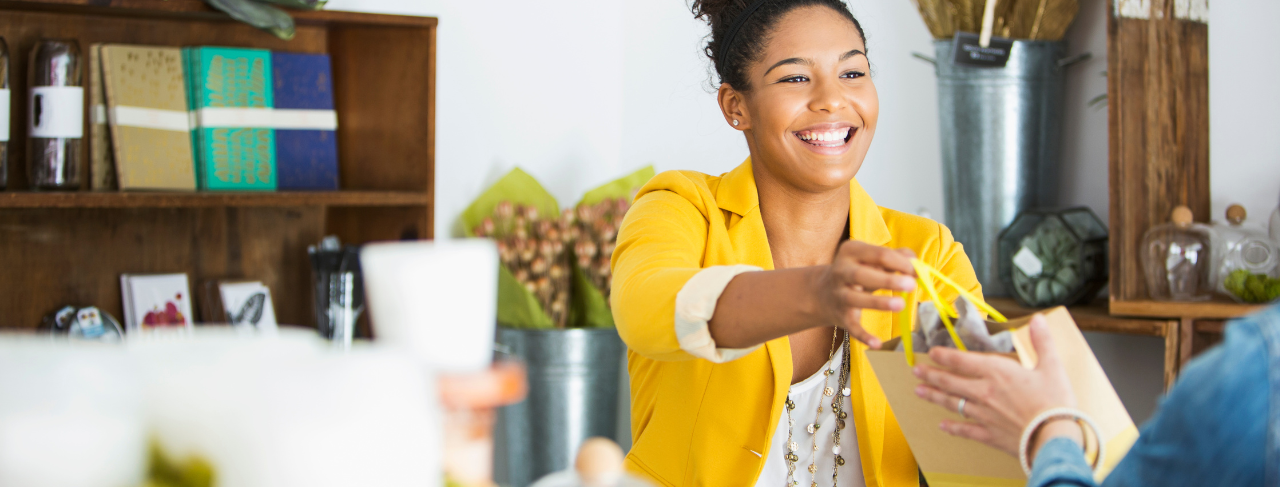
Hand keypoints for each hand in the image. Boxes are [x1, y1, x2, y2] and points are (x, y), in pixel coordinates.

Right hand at [817, 241, 917, 347]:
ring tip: (901, 304)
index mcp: (851, 251)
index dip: (901, 263)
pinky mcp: (841, 316)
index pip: (879, 254)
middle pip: (864, 274)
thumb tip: (916, 264)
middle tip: (911, 285)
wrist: (822, 293)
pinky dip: (863, 335)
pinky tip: (877, 344)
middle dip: (888, 280)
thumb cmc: (858, 272)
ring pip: (857, 298)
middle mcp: (841, 271)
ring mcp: (839, 294)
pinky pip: (852, 327)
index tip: (918, 272)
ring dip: (878, 302)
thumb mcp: (871, 260)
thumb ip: (895, 257)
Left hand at [911, 315, 1078, 458]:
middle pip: (951, 382)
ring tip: (919, 392)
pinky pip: (965, 430)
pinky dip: (952, 428)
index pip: (962, 361)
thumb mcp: (1052, 366)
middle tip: (917, 371)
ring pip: (953, 403)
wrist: (1054, 437)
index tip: (931, 352)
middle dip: (932, 375)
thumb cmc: (1055, 402)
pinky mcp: (989, 435)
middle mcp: (984, 392)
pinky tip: (942, 426)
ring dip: (935, 396)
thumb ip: (1042, 341)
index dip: (944, 356)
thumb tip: (1038, 320)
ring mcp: (984, 415)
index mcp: (997, 372)